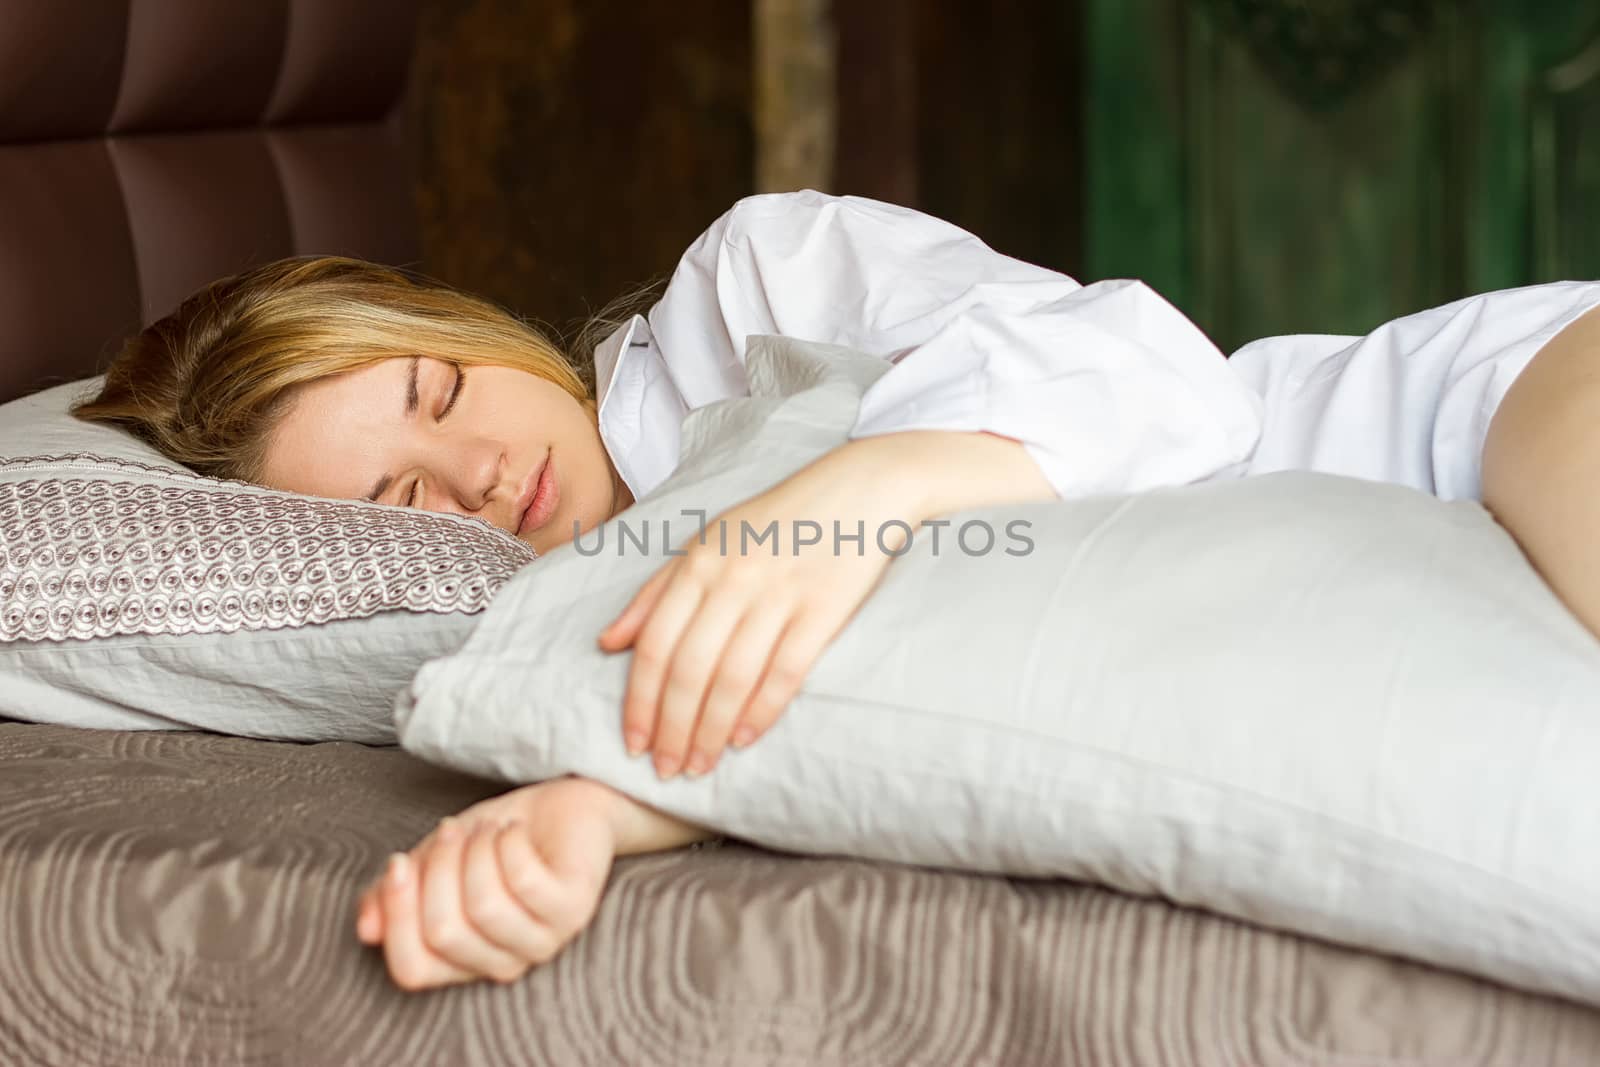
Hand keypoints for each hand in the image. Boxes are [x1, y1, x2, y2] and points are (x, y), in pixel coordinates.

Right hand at [354, 777, 616, 991]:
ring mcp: (544, 940)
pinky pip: (524, 881)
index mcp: (464, 961)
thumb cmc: (495, 839)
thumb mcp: (431, 861)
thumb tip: (366, 928)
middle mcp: (504, 962)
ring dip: (475, 852)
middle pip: (444, 932)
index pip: (412, 969)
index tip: (398, 861)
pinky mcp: (575, 910)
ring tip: (487, 829)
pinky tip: (514, 830)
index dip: (396, 914)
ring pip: (483, 907)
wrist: (564, 805)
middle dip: (437, 868)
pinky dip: (507, 843)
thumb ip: (394, 895)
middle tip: (451, 831)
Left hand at [597, 439, 920, 780]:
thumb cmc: (776, 521)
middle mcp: (733, 578)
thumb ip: (656, 592)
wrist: (858, 490)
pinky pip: (785, 670)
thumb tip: (608, 642)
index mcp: (699, 562)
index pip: (656, 645)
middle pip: (689, 669)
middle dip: (672, 728)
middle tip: (666, 770)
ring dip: (711, 730)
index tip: (633, 743)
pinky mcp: (823, 608)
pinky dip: (762, 710)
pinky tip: (745, 739)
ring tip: (700, 765)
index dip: (640, 701)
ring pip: (732, 677)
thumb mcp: (708, 542)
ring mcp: (779, 593)